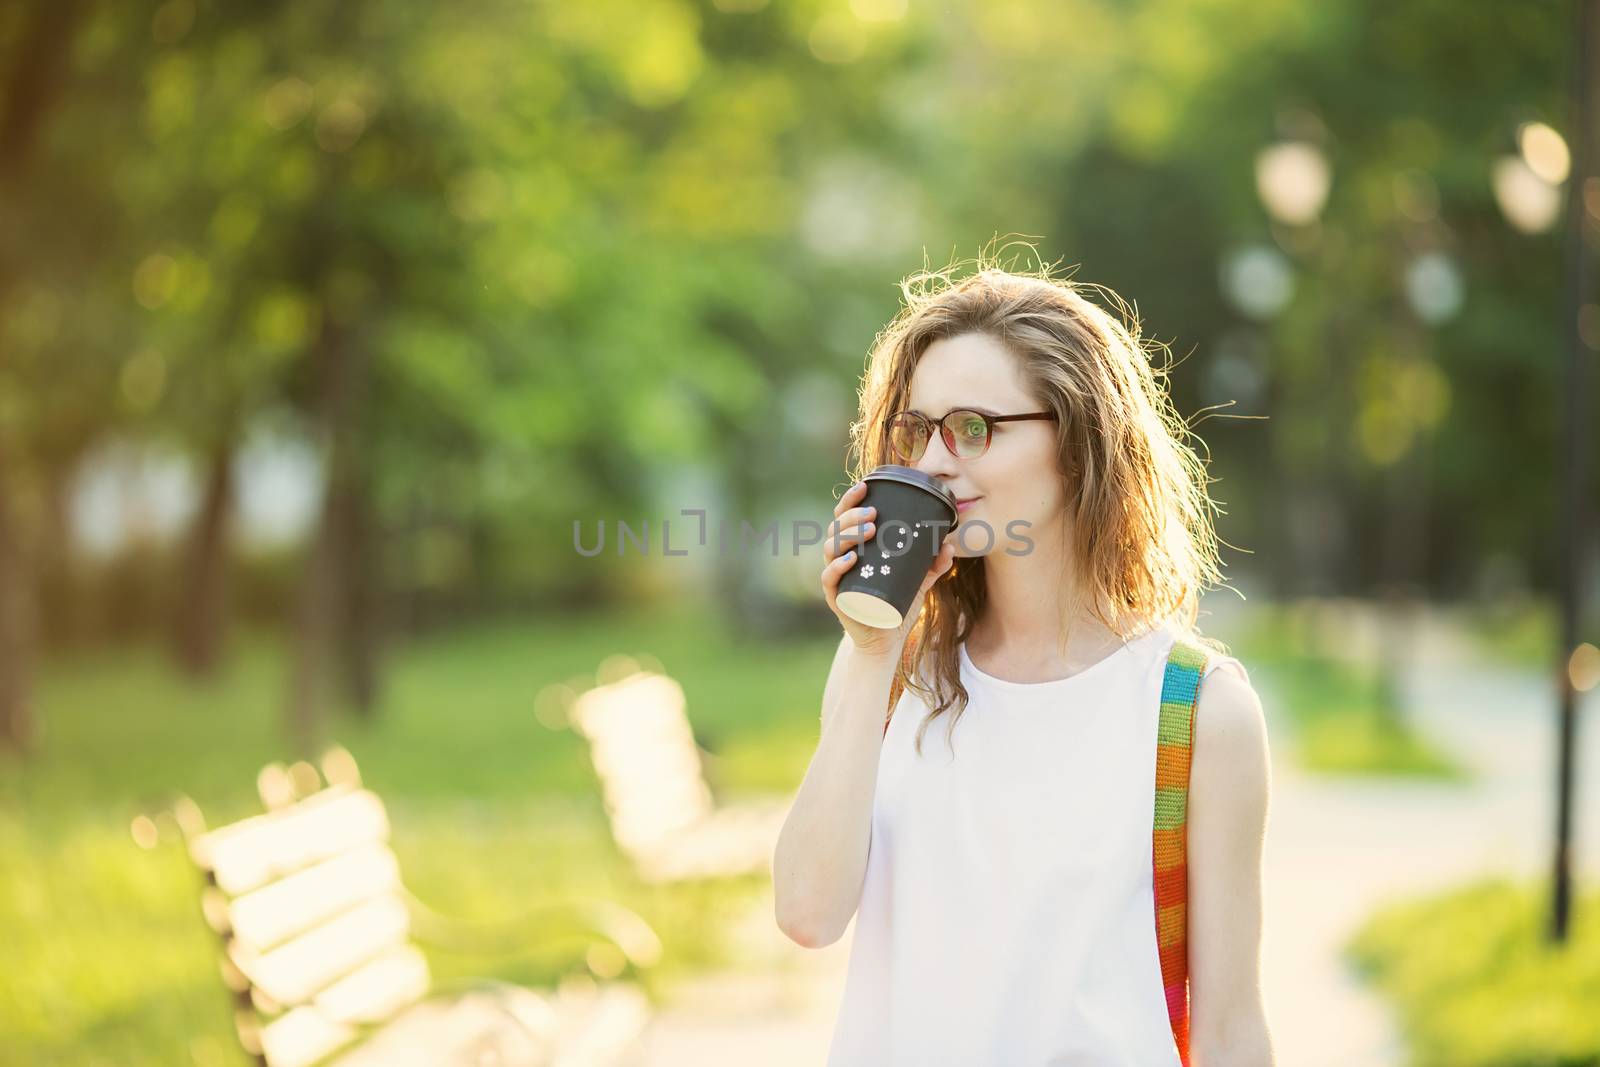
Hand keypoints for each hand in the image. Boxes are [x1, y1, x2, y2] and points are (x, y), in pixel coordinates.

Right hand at [820, 479, 956, 659]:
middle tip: (874, 513)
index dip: (851, 499)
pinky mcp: (836, 598)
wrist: (885, 641)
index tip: (865, 485)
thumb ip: (933, 565)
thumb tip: (949, 546)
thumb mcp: (918, 582)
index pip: (846, 517)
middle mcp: (841, 558)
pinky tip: (850, 558)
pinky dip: (837, 567)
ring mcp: (836, 577)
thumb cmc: (896, 606)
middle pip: (837, 527)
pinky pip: (830, 579)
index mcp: (855, 548)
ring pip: (831, 548)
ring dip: (848, 535)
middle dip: (853, 515)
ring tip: (869, 530)